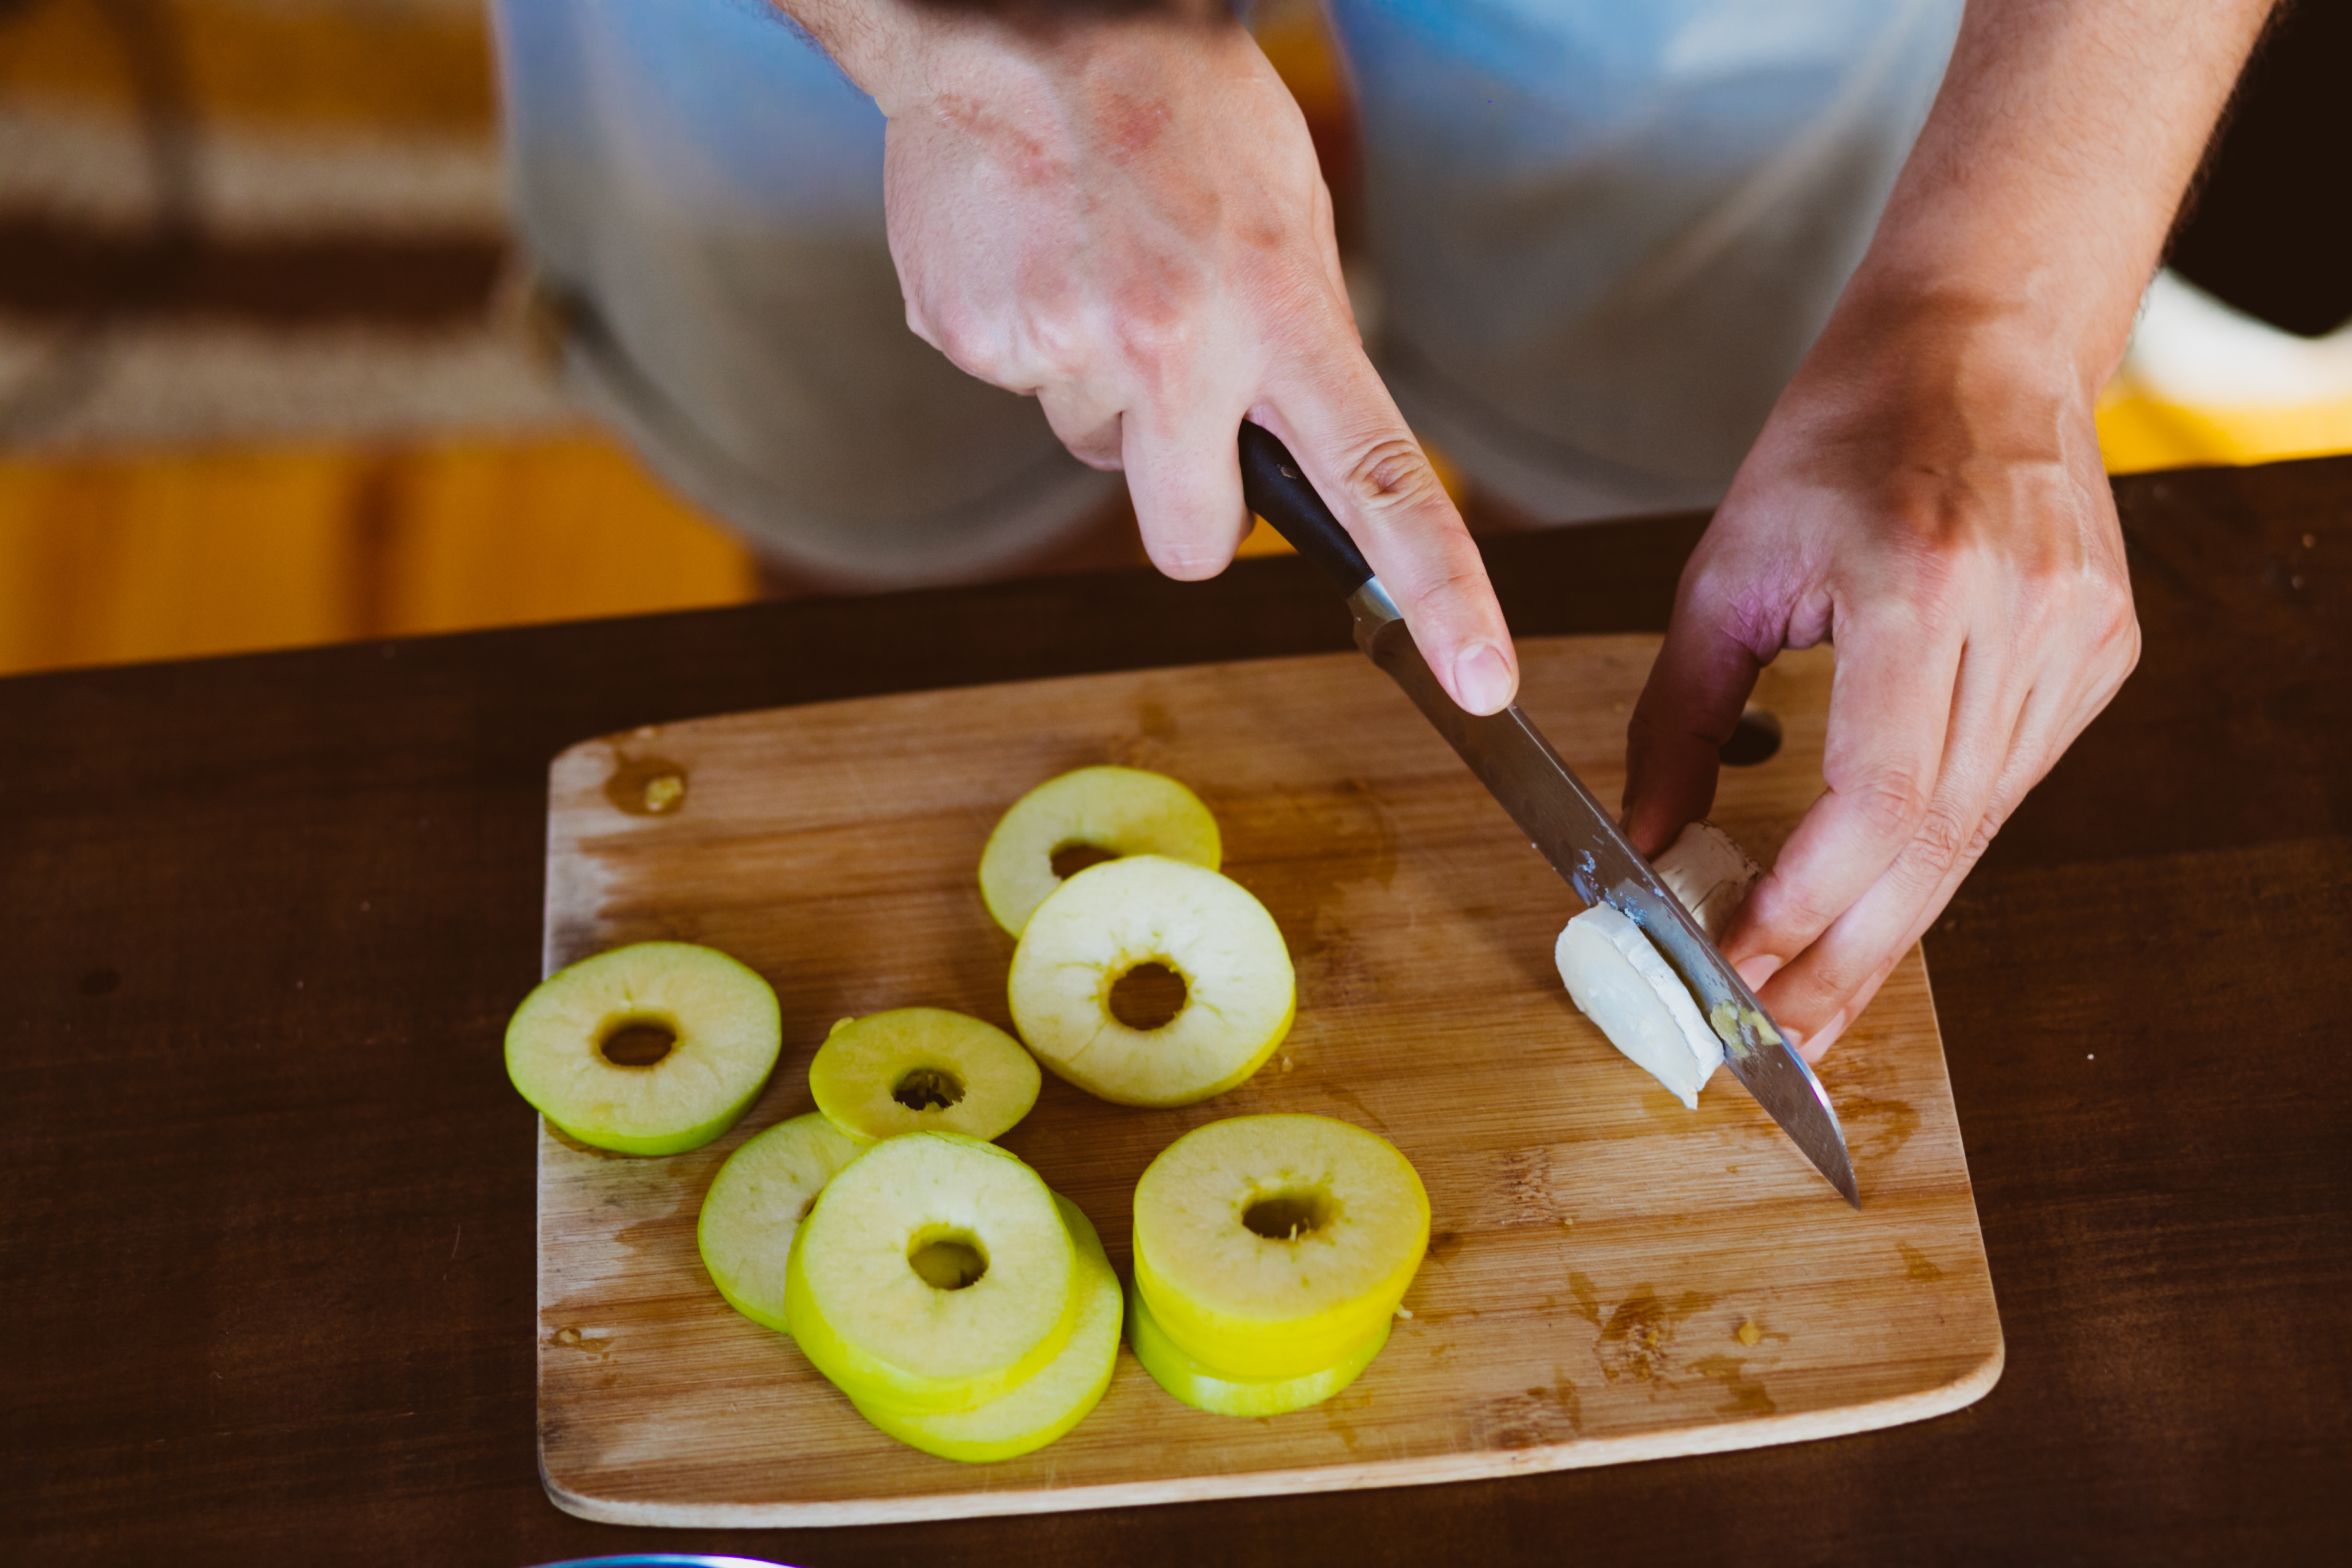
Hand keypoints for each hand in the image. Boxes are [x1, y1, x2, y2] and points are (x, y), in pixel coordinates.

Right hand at [814, 2, 1515, 711]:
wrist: (1016, 18)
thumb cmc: (1174, 107)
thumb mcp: (1284, 216)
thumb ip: (1294, 344)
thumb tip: (1277, 452)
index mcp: (1276, 311)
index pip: (1379, 482)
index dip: (1441, 594)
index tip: (1481, 684)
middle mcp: (1172, 347)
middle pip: (1191, 542)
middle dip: (1188, 497)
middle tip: (1176, 391)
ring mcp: (1061, 349)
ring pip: (1096, 450)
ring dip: (1102, 387)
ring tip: (1095, 265)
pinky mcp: (970, 339)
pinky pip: (1017, 387)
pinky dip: (1025, 337)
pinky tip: (1034, 253)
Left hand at [1621, 291, 2139, 1059]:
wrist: (1979, 343)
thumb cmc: (1837, 438)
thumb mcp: (1723, 572)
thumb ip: (1677, 721)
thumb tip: (1643, 846)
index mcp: (1923, 586)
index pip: (1876, 803)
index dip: (1803, 909)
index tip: (1731, 974)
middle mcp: (2022, 621)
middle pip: (1933, 847)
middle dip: (1842, 963)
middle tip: (1769, 1047)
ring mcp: (2079, 642)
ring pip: (1973, 836)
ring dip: (1885, 930)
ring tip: (1805, 1002)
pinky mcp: (2098, 655)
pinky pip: (2003, 790)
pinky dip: (1929, 859)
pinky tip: (1873, 907)